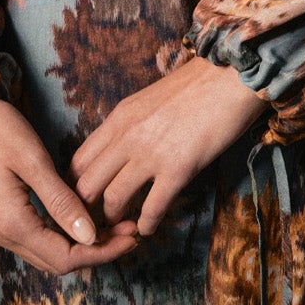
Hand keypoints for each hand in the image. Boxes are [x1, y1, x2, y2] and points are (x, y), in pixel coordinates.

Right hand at [0, 98, 140, 274]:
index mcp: (12, 224)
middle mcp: (2, 234)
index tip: (132, 235)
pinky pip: (35, 237)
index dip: (103, 252)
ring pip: (46, 252)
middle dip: (96, 251)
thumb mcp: (33, 161)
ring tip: (112, 224)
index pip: (67, 258)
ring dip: (80, 244)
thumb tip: (90, 237)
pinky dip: (62, 234)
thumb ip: (62, 202)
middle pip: (57, 262)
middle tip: (129, 230)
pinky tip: (81, 217)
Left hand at [71, 54, 270, 237]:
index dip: (75, 188)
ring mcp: (150, 153)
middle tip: (96, 224)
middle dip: (86, 211)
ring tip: (121, 228)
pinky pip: (152, 208)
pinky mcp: (177, 168)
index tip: (83, 202)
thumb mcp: (148, 100)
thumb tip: (118, 152)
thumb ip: (129, 126)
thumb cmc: (195, 86)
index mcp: (119, 118)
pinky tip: (147, 228)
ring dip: (114, 220)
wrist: (230, 76)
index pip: (78, 161)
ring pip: (112, 199)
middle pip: (86, 184)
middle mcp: (127, 136)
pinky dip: (146, 225)